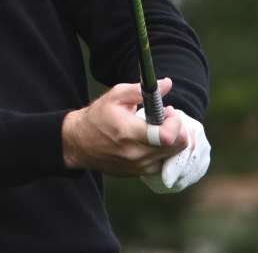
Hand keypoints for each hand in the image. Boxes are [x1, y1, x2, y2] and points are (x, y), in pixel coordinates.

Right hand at [61, 78, 187, 174]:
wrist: (79, 143)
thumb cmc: (97, 117)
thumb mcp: (115, 96)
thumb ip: (141, 90)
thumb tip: (166, 84)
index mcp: (129, 133)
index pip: (168, 137)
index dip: (176, 122)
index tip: (168, 111)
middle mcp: (136, 154)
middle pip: (177, 147)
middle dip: (178, 128)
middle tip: (166, 117)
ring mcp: (138, 167)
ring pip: (174, 156)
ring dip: (172, 140)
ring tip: (157, 128)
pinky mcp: (139, 174)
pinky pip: (164, 163)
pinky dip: (164, 151)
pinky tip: (153, 140)